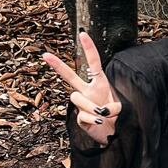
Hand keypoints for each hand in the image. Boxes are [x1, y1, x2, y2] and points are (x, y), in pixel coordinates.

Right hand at [42, 31, 121, 146]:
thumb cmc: (118, 117)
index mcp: (100, 83)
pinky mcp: (79, 118)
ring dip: (91, 106)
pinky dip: (93, 119)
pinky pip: (83, 115)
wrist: (114, 134)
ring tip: (102, 114)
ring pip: (77, 98)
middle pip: (70, 76)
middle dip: (58, 65)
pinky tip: (99, 122)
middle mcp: (88, 91)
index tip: (82, 34)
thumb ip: (114, 107)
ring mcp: (82, 104)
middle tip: (45, 55)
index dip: (89, 48)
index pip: (94, 63)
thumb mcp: (121, 107)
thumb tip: (100, 110)